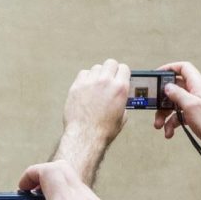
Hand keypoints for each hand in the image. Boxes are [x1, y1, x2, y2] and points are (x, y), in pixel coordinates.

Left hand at [52, 59, 129, 186]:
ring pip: (95, 68)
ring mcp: (89, 83)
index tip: (118, 77)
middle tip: (107, 80)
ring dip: (97, 74)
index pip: (124, 68)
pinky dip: (85, 78)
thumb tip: (119, 97)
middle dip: (110, 70)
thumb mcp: (123, 115)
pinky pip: (82, 74)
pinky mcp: (76, 87)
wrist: (85, 135)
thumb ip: (122, 101)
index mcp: (121, 88)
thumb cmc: (104, 129)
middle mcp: (106, 81)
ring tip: (95, 85)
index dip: (121, 73)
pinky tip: (85, 88)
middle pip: (110, 63)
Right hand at [155, 62, 200, 147]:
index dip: (170, 68)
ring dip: (163, 115)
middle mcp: (196, 92)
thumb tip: (167, 86)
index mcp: (197, 85)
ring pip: (173, 104)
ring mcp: (194, 103)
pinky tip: (169, 132)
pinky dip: (171, 124)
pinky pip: (177, 116)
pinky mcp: (193, 115)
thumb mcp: (190, 105)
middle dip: (162, 99)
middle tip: (154, 106)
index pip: (184, 68)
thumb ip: (177, 94)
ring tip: (159, 125)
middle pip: (174, 88)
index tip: (157, 75)